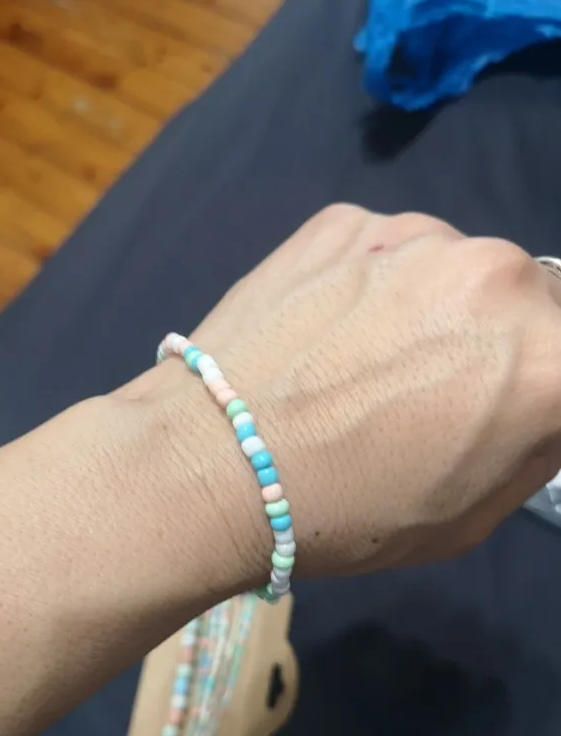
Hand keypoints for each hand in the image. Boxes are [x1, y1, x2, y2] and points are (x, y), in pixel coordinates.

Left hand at [124, 205, 560, 577]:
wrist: (209, 464)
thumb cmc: (346, 513)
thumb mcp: (470, 515)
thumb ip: (535, 443)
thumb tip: (544, 402)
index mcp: (549, 356)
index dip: (547, 387)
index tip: (510, 406)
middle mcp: (497, 272)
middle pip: (532, 300)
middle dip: (504, 342)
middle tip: (439, 387)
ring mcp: (413, 234)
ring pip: (456, 267)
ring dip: (437, 306)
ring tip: (367, 359)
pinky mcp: (342, 220)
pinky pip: (387, 251)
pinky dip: (374, 284)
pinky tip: (325, 330)